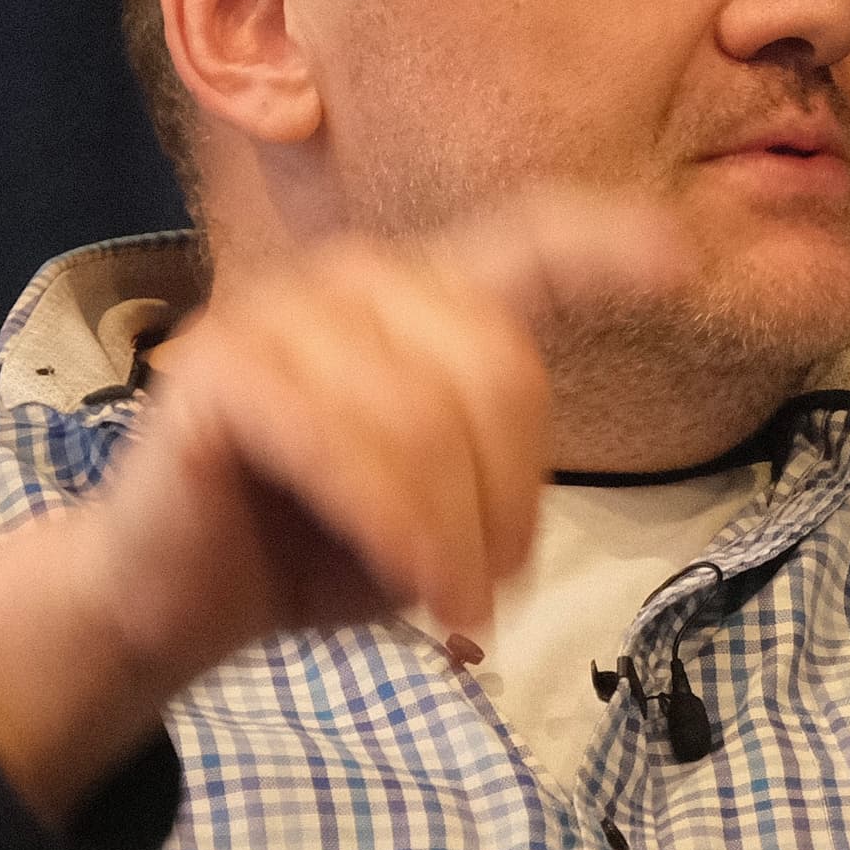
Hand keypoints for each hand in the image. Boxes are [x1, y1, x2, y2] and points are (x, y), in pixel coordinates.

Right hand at [0, 191, 688, 820]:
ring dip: (450, 533)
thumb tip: (523, 508)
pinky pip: (338, 443)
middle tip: (489, 590)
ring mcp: (277, 315)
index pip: (527, 243)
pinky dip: (388, 522)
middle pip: (494, 366)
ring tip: (449, 606)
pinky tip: (403, 577)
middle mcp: (352, 284)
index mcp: (418, 304)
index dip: (603, 244)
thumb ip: (488, 473)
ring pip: (421, 416)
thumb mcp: (432, 517)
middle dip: (510, 496)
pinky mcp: (215, 372)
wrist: (173, 595)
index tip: (676, 261)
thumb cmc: (312, 546)